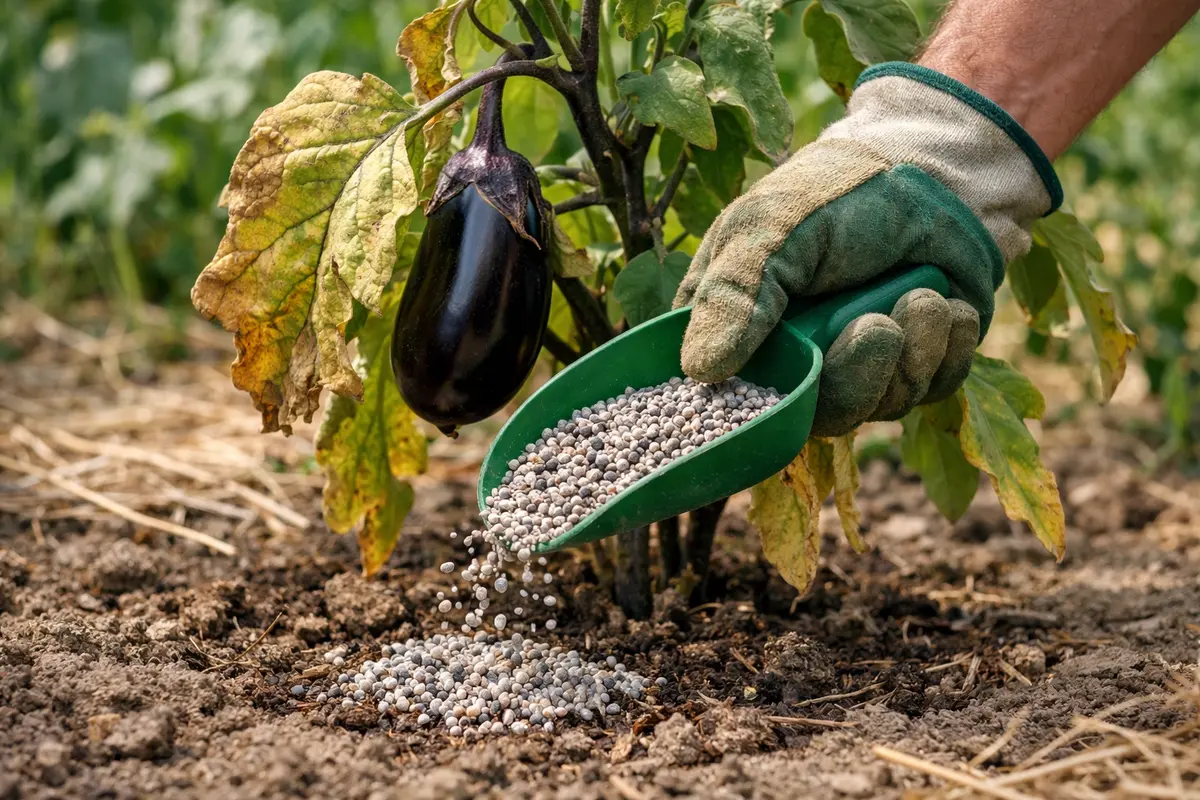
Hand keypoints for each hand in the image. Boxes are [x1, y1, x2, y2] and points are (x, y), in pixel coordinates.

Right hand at [674, 63, 1061, 436]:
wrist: (930, 172)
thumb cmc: (833, 195)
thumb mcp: (767, 231)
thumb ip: (733, 297)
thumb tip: (699, 372)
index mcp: (736, 330)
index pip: (727, 401)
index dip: (758, 410)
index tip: (795, 383)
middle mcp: (792, 360)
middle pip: (815, 418)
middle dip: (855, 377)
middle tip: (878, 327)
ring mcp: (854, 368)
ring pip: (878, 408)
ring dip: (910, 354)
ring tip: (922, 296)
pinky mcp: (914, 366)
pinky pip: (930, 391)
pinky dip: (945, 350)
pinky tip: (945, 304)